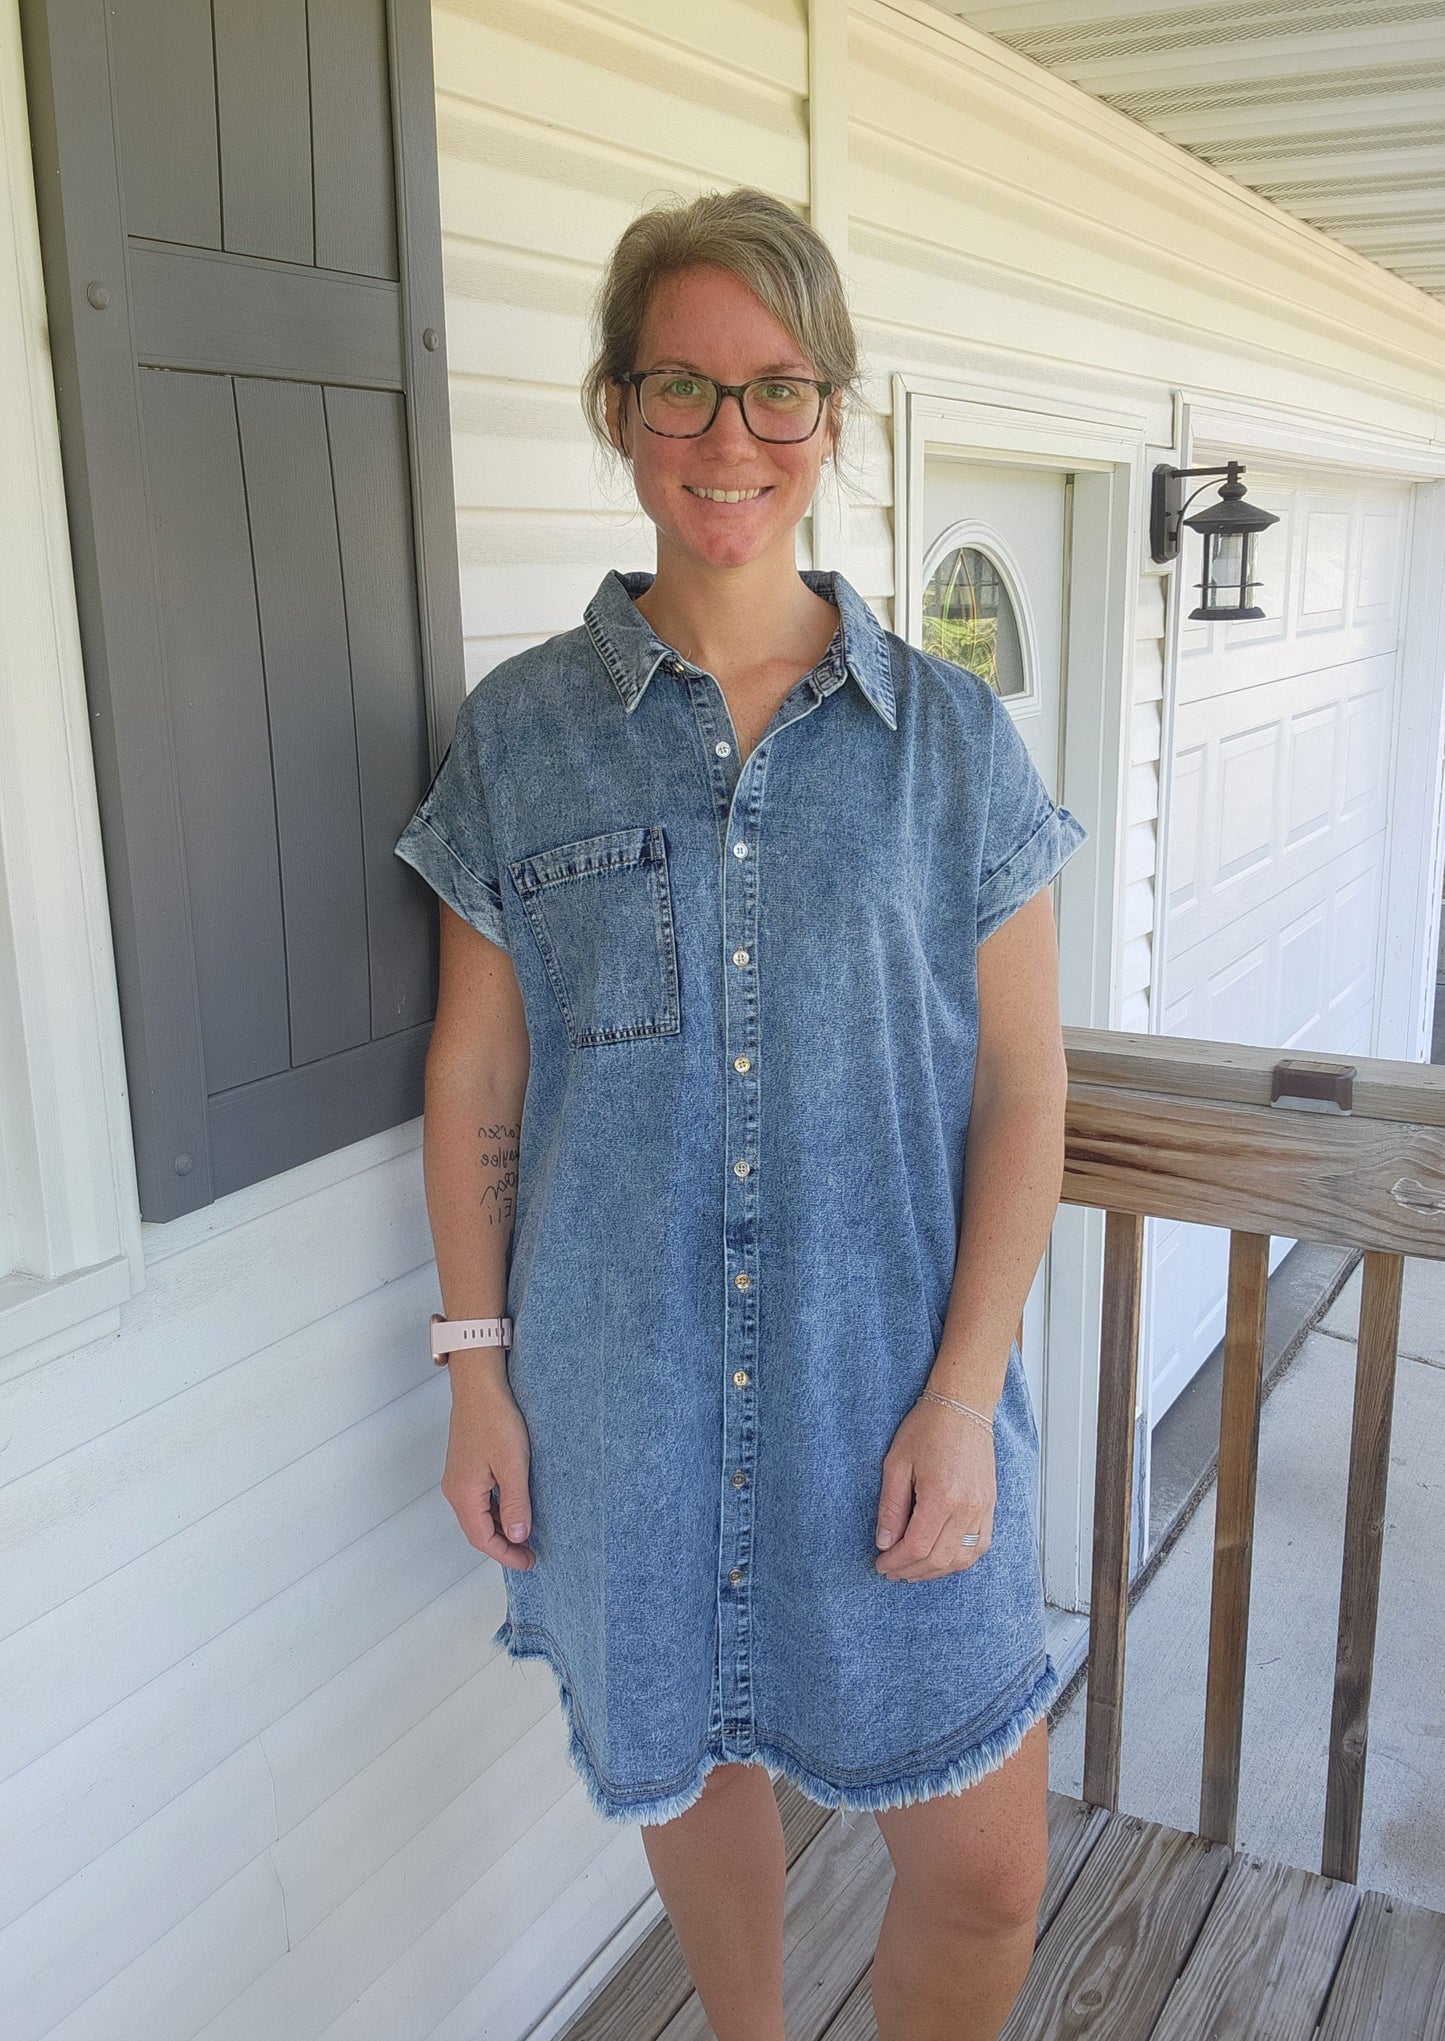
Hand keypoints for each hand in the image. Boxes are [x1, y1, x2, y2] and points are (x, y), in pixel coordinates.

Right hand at [441, 1371, 535, 1568]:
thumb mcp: (513, 1465)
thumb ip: (515, 1503)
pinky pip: (480, 1500)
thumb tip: (518, 1537)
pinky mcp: (465, 1468)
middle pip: (478, 1531)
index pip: (483, 1539)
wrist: (480, 1386)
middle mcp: (455, 1490)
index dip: (507, 1555)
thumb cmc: (495, 1420)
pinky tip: (515, 1508)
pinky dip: (497, 1512)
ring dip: (501, 1529)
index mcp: (464, 1494)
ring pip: (479, 1516)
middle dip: (504, 1546)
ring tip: (527, 1535)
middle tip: (531, 1554)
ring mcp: (458, 1479)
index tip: (530, 1562)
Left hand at [874, 1395, 995, 1579]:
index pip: (918, 1547)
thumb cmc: (928, 1428)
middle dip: (912, 1571)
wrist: (963, 1407)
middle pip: (939, 1559)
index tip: (881, 1564)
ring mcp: (983, 1508)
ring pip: (962, 1559)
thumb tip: (885, 1542)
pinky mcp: (990, 1505)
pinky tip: (942, 1560)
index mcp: (942, 1497)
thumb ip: (891, 1507)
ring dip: (935, 1571)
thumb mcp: (897, 1464)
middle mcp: (967, 1508)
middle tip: (891, 1571)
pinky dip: (960, 1560)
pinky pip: (980, 1546)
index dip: (897, 1562)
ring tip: (913, 1570)